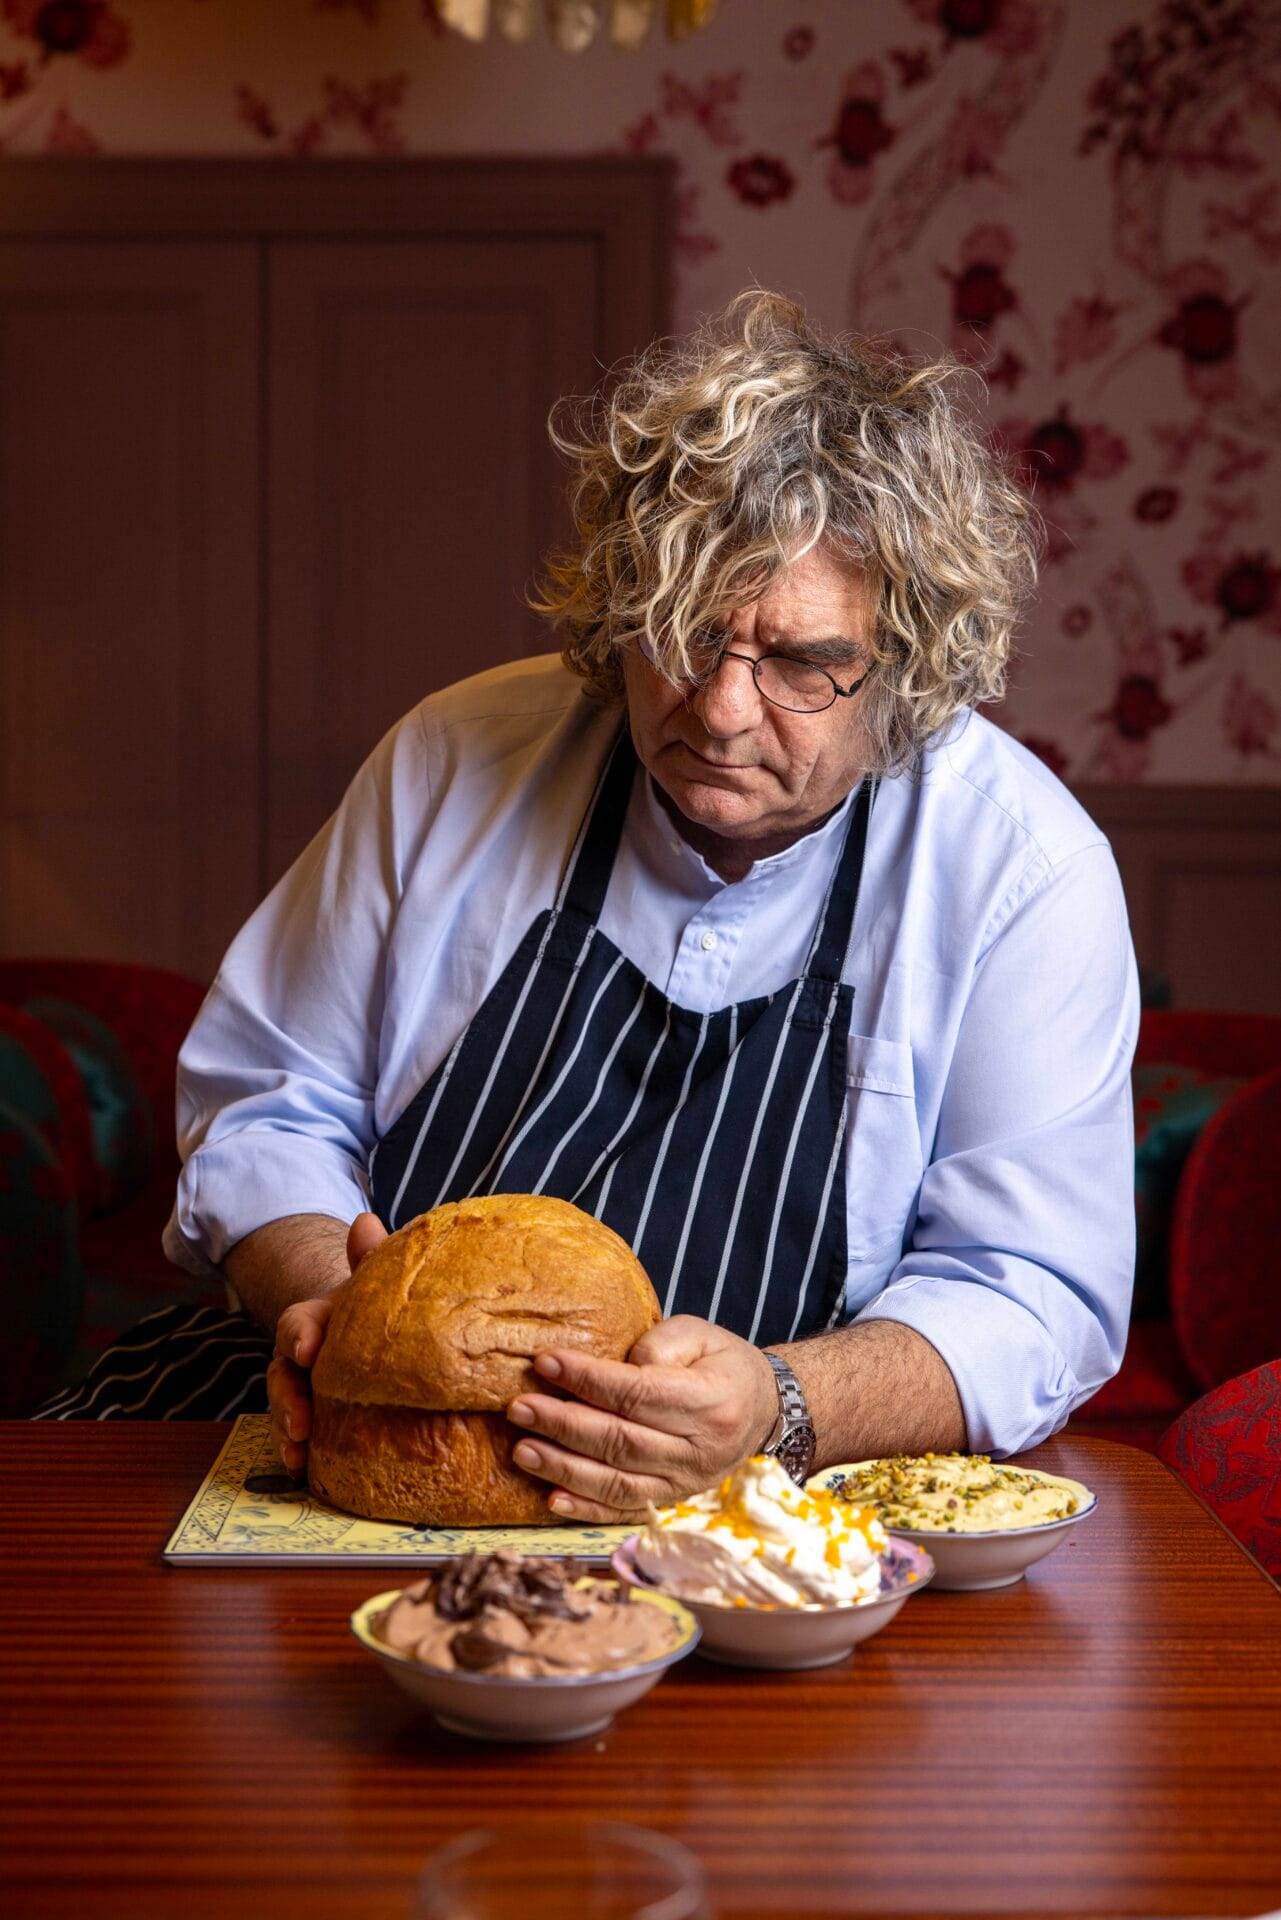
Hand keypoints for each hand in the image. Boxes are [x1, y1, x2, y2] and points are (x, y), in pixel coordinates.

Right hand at [266, 1211, 386, 1474]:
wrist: (370, 1328)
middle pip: (282, 1374)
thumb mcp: (375, 1279)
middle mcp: (302, 1353)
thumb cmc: (375, 1302)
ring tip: (297, 1454)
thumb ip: (369, 1256)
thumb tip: (366, 1222)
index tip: (308, 1350)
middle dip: (287, 1398)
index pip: (298, 1322)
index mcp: (318, 1317)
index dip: (300, 1335)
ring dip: (286, 1430)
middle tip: (300, 1423)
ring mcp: (304, 1385)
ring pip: (284, 1407)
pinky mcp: (312, 1414)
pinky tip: (305, 1470)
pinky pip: (297, 1433)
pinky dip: (297, 1451)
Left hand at [505, 1314, 779, 1522]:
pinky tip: (551, 1497)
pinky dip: (587, 1508)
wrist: (763, 1411)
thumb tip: (617, 1363)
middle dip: (564, 1424)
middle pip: (622, 1441)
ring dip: (565, 1468)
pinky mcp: (674, 1500)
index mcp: (709, 1401)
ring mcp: (687, 1482)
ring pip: (619, 1481)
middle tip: (520, 1408)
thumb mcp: (700, 1334)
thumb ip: (660, 1343)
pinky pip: (626, 1509)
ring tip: (523, 1450)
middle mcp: (699, 1449)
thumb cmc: (723, 1364)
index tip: (546, 1362)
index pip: (638, 1393)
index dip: (588, 1380)